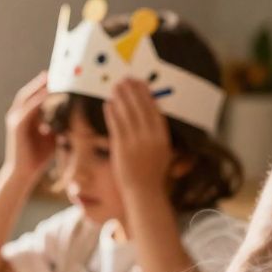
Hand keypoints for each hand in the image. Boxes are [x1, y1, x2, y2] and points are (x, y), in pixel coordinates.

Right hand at [3, 71, 54, 176]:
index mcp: (26, 116)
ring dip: (37, 87)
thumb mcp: (53, 136)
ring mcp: (15, 119)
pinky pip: (27, 110)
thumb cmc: (39, 157)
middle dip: (40, 82)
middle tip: (54, 71)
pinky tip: (46, 94)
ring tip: (49, 77)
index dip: (44, 85)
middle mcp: (18, 115)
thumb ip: (60, 125)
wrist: (24, 173)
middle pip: (29, 92)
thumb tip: (76, 116)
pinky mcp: (16, 126)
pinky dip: (36, 101)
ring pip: (26, 97)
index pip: (35, 96)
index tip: (57, 76)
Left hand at [104, 79, 173, 195]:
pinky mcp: (121, 146)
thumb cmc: (152, 173)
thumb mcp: (162, 151)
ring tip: (116, 87)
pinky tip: (108, 103)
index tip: (141, 84)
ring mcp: (135, 141)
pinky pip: (115, 124)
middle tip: (125, 80)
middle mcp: (150, 136)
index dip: (146, 94)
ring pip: (126, 113)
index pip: (154, 109)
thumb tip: (151, 115)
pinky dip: (112, 112)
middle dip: (132, 91)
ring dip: (120, 97)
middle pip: (139, 107)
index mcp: (162, 136)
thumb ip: (157, 134)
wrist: (144, 191)